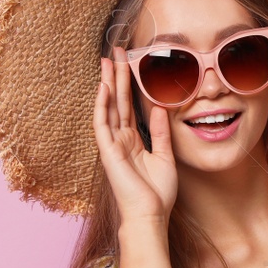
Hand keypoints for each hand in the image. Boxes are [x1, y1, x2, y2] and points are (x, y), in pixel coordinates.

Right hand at [93, 53, 176, 223]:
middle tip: (116, 52)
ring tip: (108, 61)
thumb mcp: (165, 156)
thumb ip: (161, 132)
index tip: (130, 63)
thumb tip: (160, 107)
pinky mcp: (108, 152)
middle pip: (118, 101)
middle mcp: (120, 140)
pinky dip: (102, 105)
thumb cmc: (158, 193)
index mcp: (133, 141)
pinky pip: (103, 124)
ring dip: (108, 83)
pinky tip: (104, 87)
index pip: (129, 107)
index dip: (129, 85)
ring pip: (109, 107)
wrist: (151, 215)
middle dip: (117, 76)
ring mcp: (113, 145)